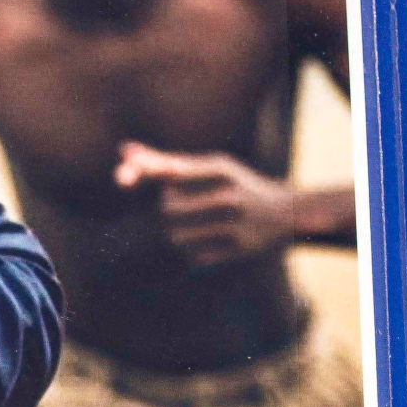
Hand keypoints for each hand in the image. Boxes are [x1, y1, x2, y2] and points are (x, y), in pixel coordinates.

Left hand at [117, 141, 299, 264]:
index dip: (144, 171)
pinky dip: (188, 250)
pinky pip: (192, 255)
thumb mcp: (212, 166)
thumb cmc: (239, 185)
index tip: (120, 177)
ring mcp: (233, 224)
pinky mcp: (236, 250)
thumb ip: (168, 161)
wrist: (287, 214)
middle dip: (165, 207)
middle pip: (167, 206)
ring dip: (173, 232)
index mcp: (221, 168)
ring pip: (175, 235)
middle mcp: (227, 195)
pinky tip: (203, 241)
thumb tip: (123, 151)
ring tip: (191, 224)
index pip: (173, 170)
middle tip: (181, 204)